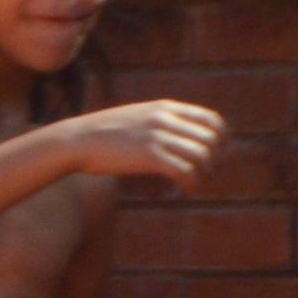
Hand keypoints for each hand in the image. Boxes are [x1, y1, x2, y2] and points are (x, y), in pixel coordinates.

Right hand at [55, 96, 224, 184]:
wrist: (76, 140)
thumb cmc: (102, 134)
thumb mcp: (136, 117)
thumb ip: (159, 121)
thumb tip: (177, 136)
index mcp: (165, 108)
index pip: (212, 120)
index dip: (221, 140)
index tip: (215, 155)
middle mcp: (166, 119)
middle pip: (212, 140)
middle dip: (214, 160)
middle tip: (204, 174)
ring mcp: (157, 136)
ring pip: (202, 156)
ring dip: (204, 174)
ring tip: (193, 183)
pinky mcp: (149, 156)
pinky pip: (186, 171)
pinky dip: (192, 183)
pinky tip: (186, 190)